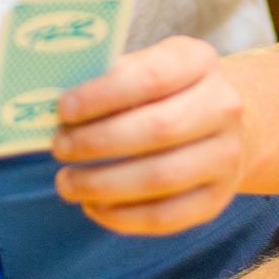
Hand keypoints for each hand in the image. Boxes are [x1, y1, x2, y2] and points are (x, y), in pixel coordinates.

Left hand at [52, 36, 247, 234]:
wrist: (220, 123)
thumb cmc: (163, 92)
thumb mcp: (143, 67)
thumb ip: (107, 80)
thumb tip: (51, 104)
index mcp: (199, 61)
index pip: (152, 77)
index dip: (103, 95)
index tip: (63, 109)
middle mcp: (223, 106)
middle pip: (158, 130)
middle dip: (98, 142)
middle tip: (58, 148)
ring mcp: (226, 156)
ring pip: (160, 178)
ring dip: (103, 185)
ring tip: (67, 183)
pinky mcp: (216, 198)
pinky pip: (166, 216)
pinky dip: (121, 217)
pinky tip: (93, 206)